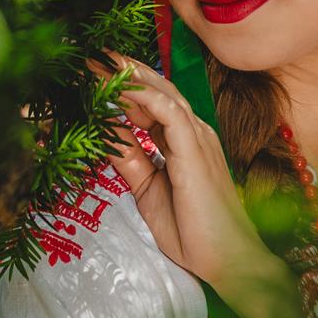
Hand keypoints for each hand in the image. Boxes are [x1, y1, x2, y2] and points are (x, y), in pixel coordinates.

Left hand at [96, 54, 294, 317]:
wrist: (226, 259)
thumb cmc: (194, 233)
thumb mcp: (148, 190)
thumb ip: (131, 160)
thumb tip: (107, 135)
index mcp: (185, 144)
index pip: (153, 105)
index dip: (124, 89)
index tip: (93, 78)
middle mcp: (194, 133)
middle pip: (157, 90)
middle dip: (123, 72)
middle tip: (90, 58)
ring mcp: (198, 138)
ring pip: (162, 93)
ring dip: (129, 76)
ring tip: (99, 63)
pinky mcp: (196, 148)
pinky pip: (167, 110)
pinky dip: (141, 95)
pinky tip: (117, 88)